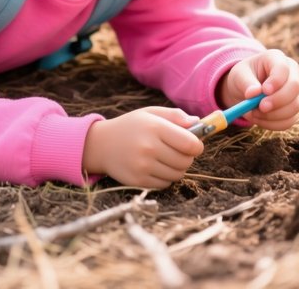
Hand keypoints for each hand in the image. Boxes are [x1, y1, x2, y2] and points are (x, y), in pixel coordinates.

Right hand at [82, 107, 203, 187]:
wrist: (100, 144)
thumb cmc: (130, 126)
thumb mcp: (150, 113)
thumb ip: (174, 116)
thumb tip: (198, 123)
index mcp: (154, 127)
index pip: (190, 144)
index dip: (197, 145)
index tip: (193, 144)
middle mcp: (149, 148)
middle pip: (186, 161)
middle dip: (187, 156)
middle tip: (177, 150)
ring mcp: (143, 166)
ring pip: (177, 174)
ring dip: (176, 168)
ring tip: (165, 158)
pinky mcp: (139, 181)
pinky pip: (165, 184)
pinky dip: (165, 177)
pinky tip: (155, 166)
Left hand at [217, 49, 298, 130]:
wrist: (246, 90)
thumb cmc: (243, 77)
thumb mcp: (239, 75)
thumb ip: (246, 82)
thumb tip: (253, 94)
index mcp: (276, 58)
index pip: (283, 68)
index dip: (276, 81)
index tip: (264, 91)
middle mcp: (292, 73)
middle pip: (295, 87)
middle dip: (278, 100)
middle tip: (260, 107)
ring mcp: (296, 92)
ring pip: (295, 106)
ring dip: (273, 115)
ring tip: (252, 112)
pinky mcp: (294, 108)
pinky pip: (289, 120)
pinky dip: (273, 124)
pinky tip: (258, 119)